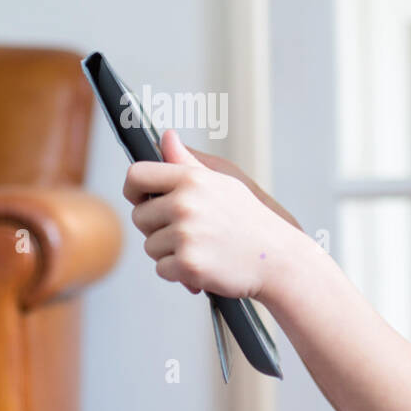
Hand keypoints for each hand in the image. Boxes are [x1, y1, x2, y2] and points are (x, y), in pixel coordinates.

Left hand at [123, 129, 292, 300]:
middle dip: (156, 228)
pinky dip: (178, 273)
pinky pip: (162, 269)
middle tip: (186, 232)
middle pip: (139, 216)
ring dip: (169, 252)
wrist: (277, 259)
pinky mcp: (188, 264)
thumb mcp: (221, 183)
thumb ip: (187, 163)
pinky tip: (203, 265)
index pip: (137, 174)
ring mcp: (186, 235)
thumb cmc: (249, 221)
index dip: (133, 189)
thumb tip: (167, 137)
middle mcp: (185, 204)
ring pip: (150, 246)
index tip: (141, 199)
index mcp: (192, 179)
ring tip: (201, 248)